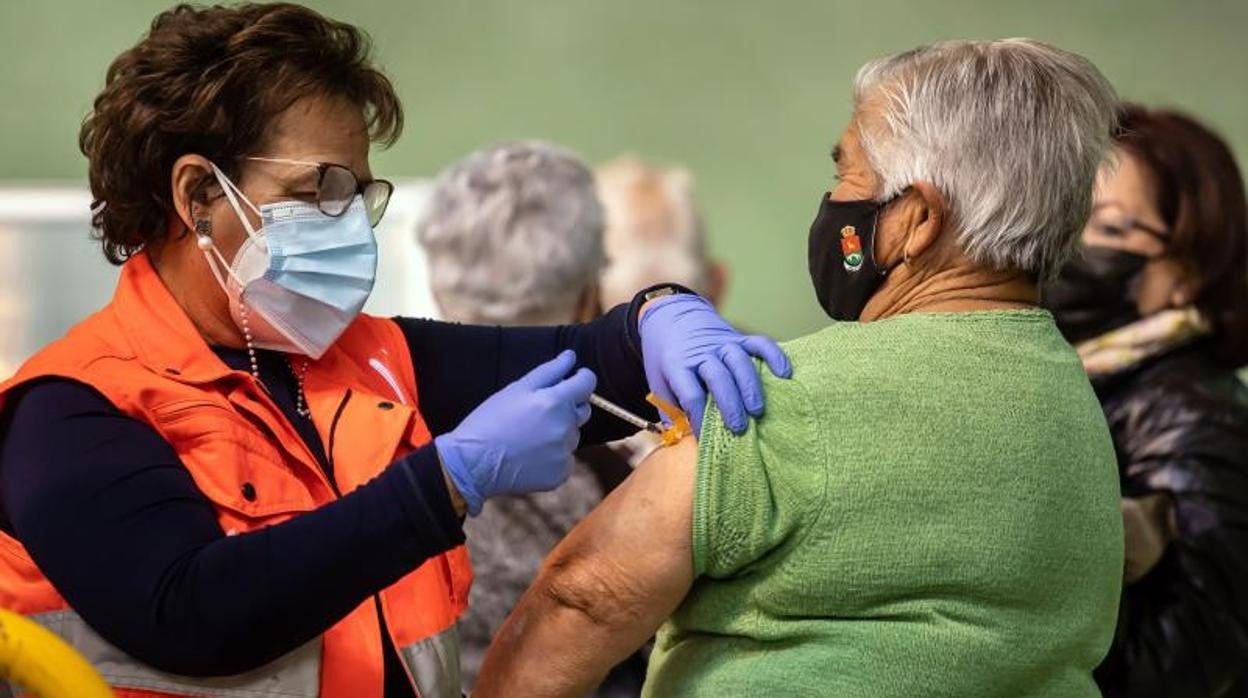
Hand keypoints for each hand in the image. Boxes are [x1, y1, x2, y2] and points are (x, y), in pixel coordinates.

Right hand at [435, 350, 595, 514]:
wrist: (472, 464)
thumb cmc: (490, 420)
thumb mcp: (516, 389)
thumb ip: (549, 371)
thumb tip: (571, 356)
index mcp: (556, 402)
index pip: (588, 383)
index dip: (581, 379)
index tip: (572, 380)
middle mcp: (566, 427)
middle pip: (582, 410)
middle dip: (568, 407)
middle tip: (539, 412)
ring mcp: (565, 453)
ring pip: (572, 435)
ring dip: (559, 432)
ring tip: (529, 436)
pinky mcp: (560, 474)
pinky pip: (565, 459)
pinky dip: (553, 456)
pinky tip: (530, 455)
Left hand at [639, 294, 790, 435]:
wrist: (671, 318)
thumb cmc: (666, 359)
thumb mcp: (659, 383)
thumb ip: (670, 409)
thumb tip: (682, 439)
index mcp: (676, 365)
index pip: (690, 394)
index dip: (698, 417)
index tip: (705, 438)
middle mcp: (701, 352)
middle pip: (718, 377)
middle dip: (729, 404)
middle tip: (738, 427)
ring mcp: (722, 343)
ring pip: (739, 361)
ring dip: (750, 386)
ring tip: (758, 410)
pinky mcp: (739, 337)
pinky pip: (760, 343)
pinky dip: (774, 356)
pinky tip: (784, 374)